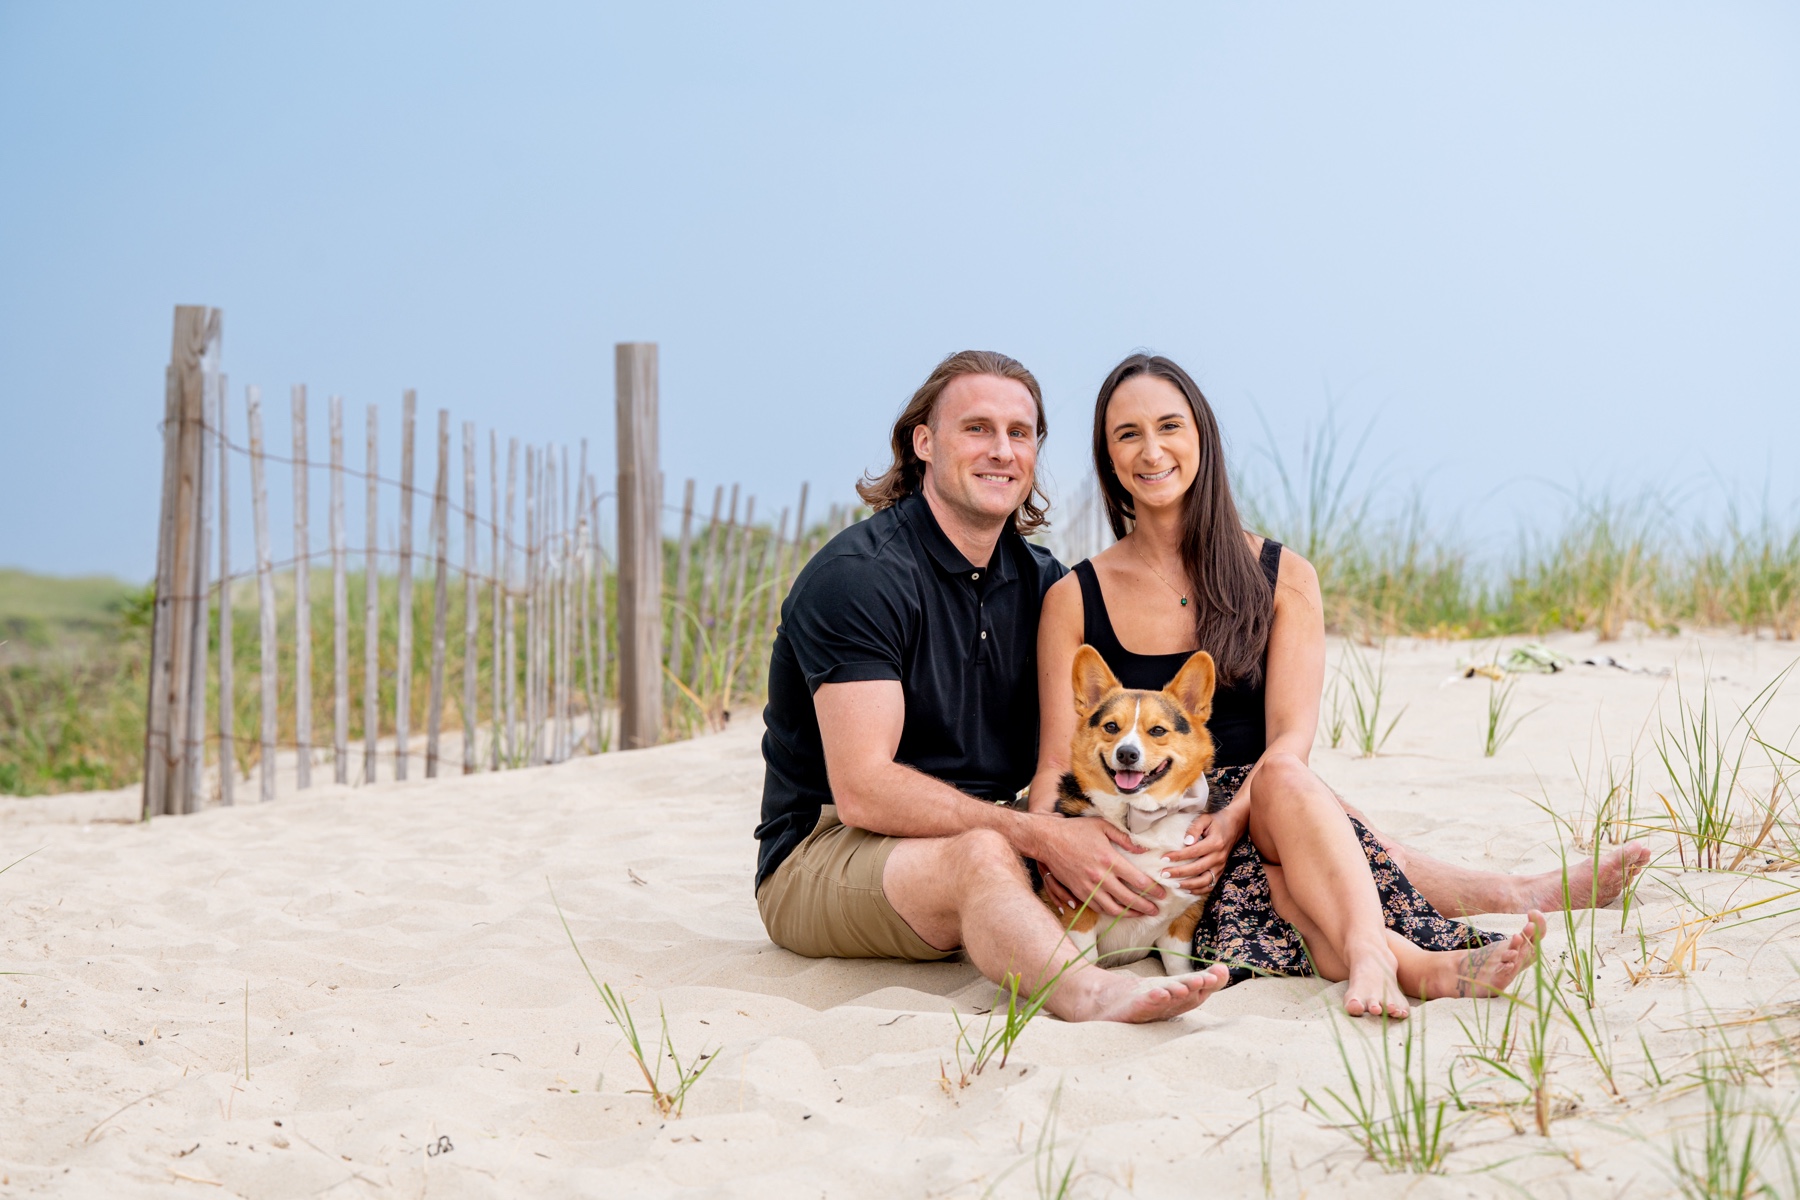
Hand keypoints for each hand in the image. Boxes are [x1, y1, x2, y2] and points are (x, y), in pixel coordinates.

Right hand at [1027, 815, 1162, 916]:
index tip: (1162, 894)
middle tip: (1156, 910)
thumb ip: (1125, 838)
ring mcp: (1088, 887)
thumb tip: (1143, 850)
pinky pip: (1097, 908)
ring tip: (1140, 914)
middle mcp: (1100, 877)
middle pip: (1129, 899)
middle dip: (1146, 907)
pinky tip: (1119, 911)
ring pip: (1113, 909)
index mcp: (1109, 860)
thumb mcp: (1102, 826)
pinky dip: (1110, 913)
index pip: (1138, 881)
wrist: (1047, 839)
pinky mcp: (1078, 892)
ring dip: (1129, 914)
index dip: (1153, 890)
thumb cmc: (1076, 830)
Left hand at [1161, 803, 1246, 895]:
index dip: (1178, 856)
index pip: (1194, 852)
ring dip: (1189, 885)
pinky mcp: (1220, 871)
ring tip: (1174, 884)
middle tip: (1164, 874)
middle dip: (1179, 873)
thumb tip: (1186, 842)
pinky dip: (1199, 890)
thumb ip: (1194, 828)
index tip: (1164, 858)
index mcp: (1215, 843)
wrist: (1233, 826)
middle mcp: (1219, 857)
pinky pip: (1211, 885)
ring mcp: (1221, 866)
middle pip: (1198, 869)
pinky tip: (1186, 889)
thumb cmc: (1215, 822)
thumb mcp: (1205, 819)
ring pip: (1205, 881)